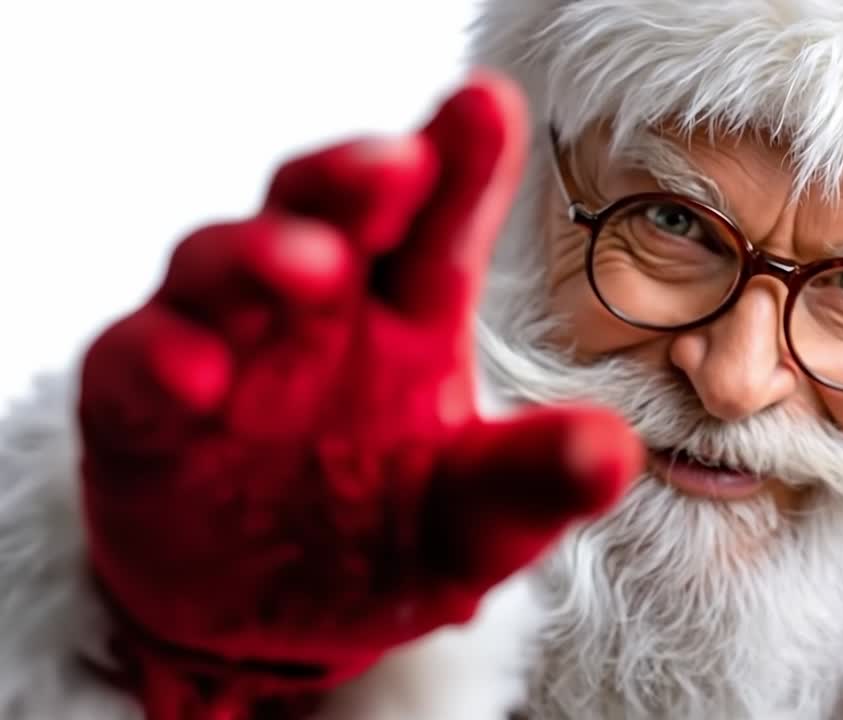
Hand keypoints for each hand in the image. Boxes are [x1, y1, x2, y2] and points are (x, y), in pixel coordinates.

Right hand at [78, 72, 641, 686]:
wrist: (266, 627)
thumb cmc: (379, 540)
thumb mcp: (473, 522)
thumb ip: (533, 481)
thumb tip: (615, 450)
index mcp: (407, 314)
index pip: (438, 224)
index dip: (460, 163)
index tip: (487, 106)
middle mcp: (316, 309)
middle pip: (327, 208)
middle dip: (358, 179)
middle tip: (399, 165)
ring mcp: (221, 347)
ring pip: (225, 263)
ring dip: (262, 257)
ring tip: (313, 269)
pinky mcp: (139, 409)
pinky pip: (134, 364)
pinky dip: (159, 359)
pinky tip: (196, 376)